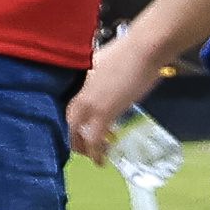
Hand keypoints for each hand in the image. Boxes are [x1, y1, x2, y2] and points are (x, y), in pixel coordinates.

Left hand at [63, 35, 154, 164]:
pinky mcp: (106, 112)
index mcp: (78, 82)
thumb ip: (95, 76)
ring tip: (95, 156)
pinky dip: (97, 151)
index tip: (76, 133)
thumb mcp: (102, 61)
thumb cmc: (129, 51)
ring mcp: (91, 105)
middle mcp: (79, 96)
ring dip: (86, 148)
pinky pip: (96, 138)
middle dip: (75, 141)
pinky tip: (102, 159)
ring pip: (80, 134)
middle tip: (83, 149)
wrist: (143, 50)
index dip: (70, 125)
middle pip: (70, 125)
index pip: (67, 110)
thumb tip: (99, 81)